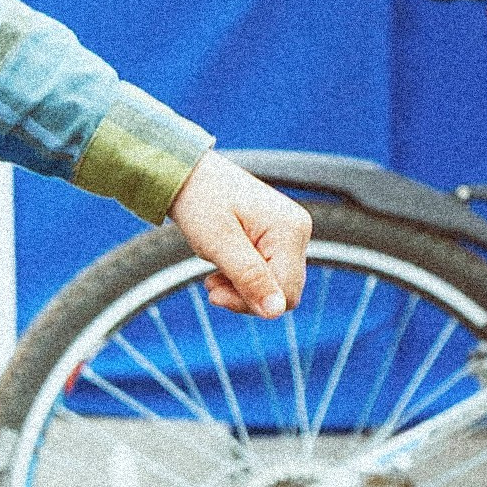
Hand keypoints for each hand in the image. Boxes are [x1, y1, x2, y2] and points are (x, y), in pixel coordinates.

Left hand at [168, 153, 311, 318]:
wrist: (188, 175)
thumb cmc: (200, 203)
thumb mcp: (220, 245)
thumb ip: (250, 278)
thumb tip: (277, 312)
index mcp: (290, 231)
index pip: (286, 294)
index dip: (252, 304)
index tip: (215, 294)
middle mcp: (298, 231)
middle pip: (283, 291)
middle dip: (246, 296)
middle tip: (211, 286)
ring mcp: (289, 233)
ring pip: (274, 284)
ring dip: (241, 288)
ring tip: (212, 277)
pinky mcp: (277, 236)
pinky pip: (268, 272)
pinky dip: (243, 277)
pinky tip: (221, 269)